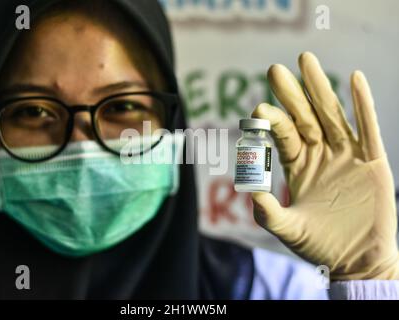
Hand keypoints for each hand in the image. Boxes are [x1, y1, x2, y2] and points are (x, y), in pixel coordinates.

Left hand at [251, 52, 398, 280]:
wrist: (357, 261)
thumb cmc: (319, 246)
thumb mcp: (288, 229)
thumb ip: (268, 213)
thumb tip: (250, 192)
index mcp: (297, 166)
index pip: (283, 136)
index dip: (273, 122)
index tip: (259, 109)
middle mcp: (320, 155)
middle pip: (304, 118)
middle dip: (291, 94)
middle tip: (276, 70)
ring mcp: (346, 155)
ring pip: (332, 116)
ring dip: (320, 89)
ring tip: (307, 61)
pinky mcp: (372, 161)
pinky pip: (368, 129)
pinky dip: (362, 104)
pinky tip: (354, 79)